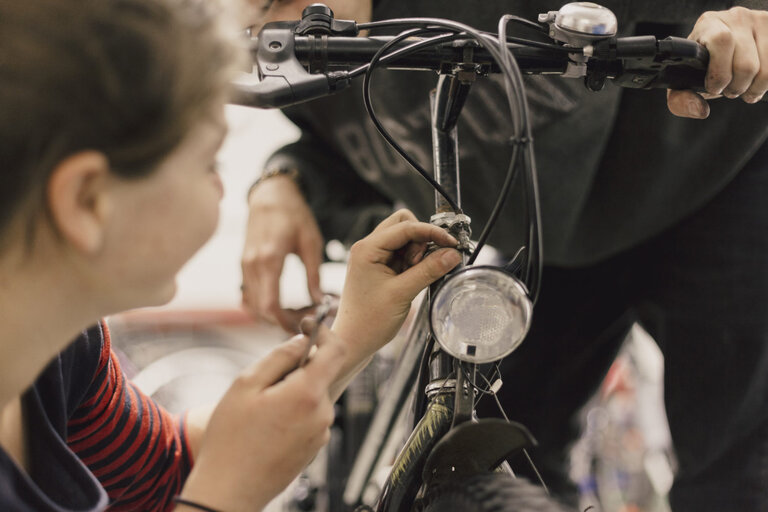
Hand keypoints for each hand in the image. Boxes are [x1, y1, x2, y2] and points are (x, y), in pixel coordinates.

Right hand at [179, 333, 345, 511]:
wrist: (228, 492)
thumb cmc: (231, 439)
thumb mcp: (246, 385)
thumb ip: (279, 356)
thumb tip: (303, 340)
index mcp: (308, 394)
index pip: (336, 349)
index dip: (324, 330)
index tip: (307, 324)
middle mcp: (322, 413)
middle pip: (320, 373)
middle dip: (297, 368)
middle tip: (263, 381)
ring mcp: (320, 433)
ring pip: (312, 395)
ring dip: (291, 392)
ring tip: (259, 410)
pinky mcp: (314, 448)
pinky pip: (308, 416)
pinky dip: (292, 411)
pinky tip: (265, 427)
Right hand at [241, 175, 323, 331]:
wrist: (270, 195)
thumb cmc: (294, 215)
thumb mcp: (311, 243)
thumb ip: (314, 275)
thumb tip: (321, 302)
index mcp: (269, 259)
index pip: (270, 304)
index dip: (284, 322)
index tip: (301, 328)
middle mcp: (252, 265)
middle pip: (260, 310)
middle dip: (280, 322)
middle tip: (304, 321)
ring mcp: (244, 266)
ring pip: (251, 305)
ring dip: (270, 316)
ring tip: (295, 314)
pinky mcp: (243, 266)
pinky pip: (247, 295)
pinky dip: (261, 306)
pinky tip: (280, 304)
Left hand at [331, 209, 460, 360]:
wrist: (354, 342)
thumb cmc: (368, 321)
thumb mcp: (403, 294)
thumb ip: (429, 271)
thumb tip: (452, 254)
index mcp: (367, 249)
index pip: (405, 227)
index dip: (431, 232)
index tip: (451, 242)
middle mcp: (368, 248)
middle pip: (403, 225)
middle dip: (421, 239)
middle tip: (427, 262)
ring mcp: (373, 257)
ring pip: (405, 239)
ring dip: (418, 252)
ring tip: (416, 275)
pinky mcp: (380, 268)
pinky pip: (403, 254)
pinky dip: (414, 262)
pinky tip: (413, 278)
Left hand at [668, 7, 767, 117]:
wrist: (724, 49)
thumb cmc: (703, 65)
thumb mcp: (685, 81)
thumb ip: (680, 99)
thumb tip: (699, 110)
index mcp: (709, 24)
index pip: (721, 41)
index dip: (719, 71)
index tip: (714, 88)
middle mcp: (736, 18)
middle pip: (746, 63)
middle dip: (737, 87)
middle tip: (730, 91)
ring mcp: (760, 21)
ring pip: (766, 68)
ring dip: (754, 87)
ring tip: (743, 88)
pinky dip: (766, 83)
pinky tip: (756, 83)